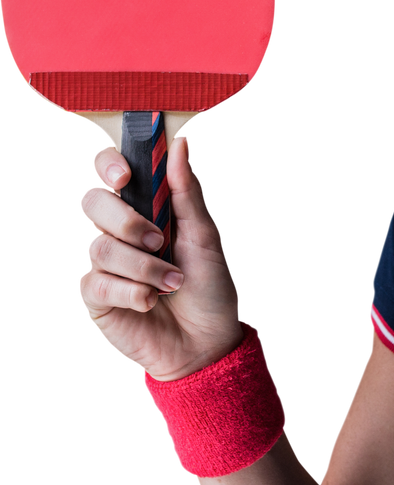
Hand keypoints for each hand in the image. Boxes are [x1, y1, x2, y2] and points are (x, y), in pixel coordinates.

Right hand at [77, 134, 243, 380]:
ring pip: (99, 247)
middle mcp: (119, 231)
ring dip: (143, 267)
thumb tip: (180, 142)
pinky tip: (151, 301)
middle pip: (91, 201)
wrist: (208, 341)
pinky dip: (132, 291)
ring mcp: (104, 264)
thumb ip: (187, 191)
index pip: (110, 170)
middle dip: (125, 220)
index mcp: (146, 208)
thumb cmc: (211, 287)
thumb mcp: (207, 235)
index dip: (109, 165)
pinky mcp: (96, 296)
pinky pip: (97, 282)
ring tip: (172, 282)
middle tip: (158, 240)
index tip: (127, 178)